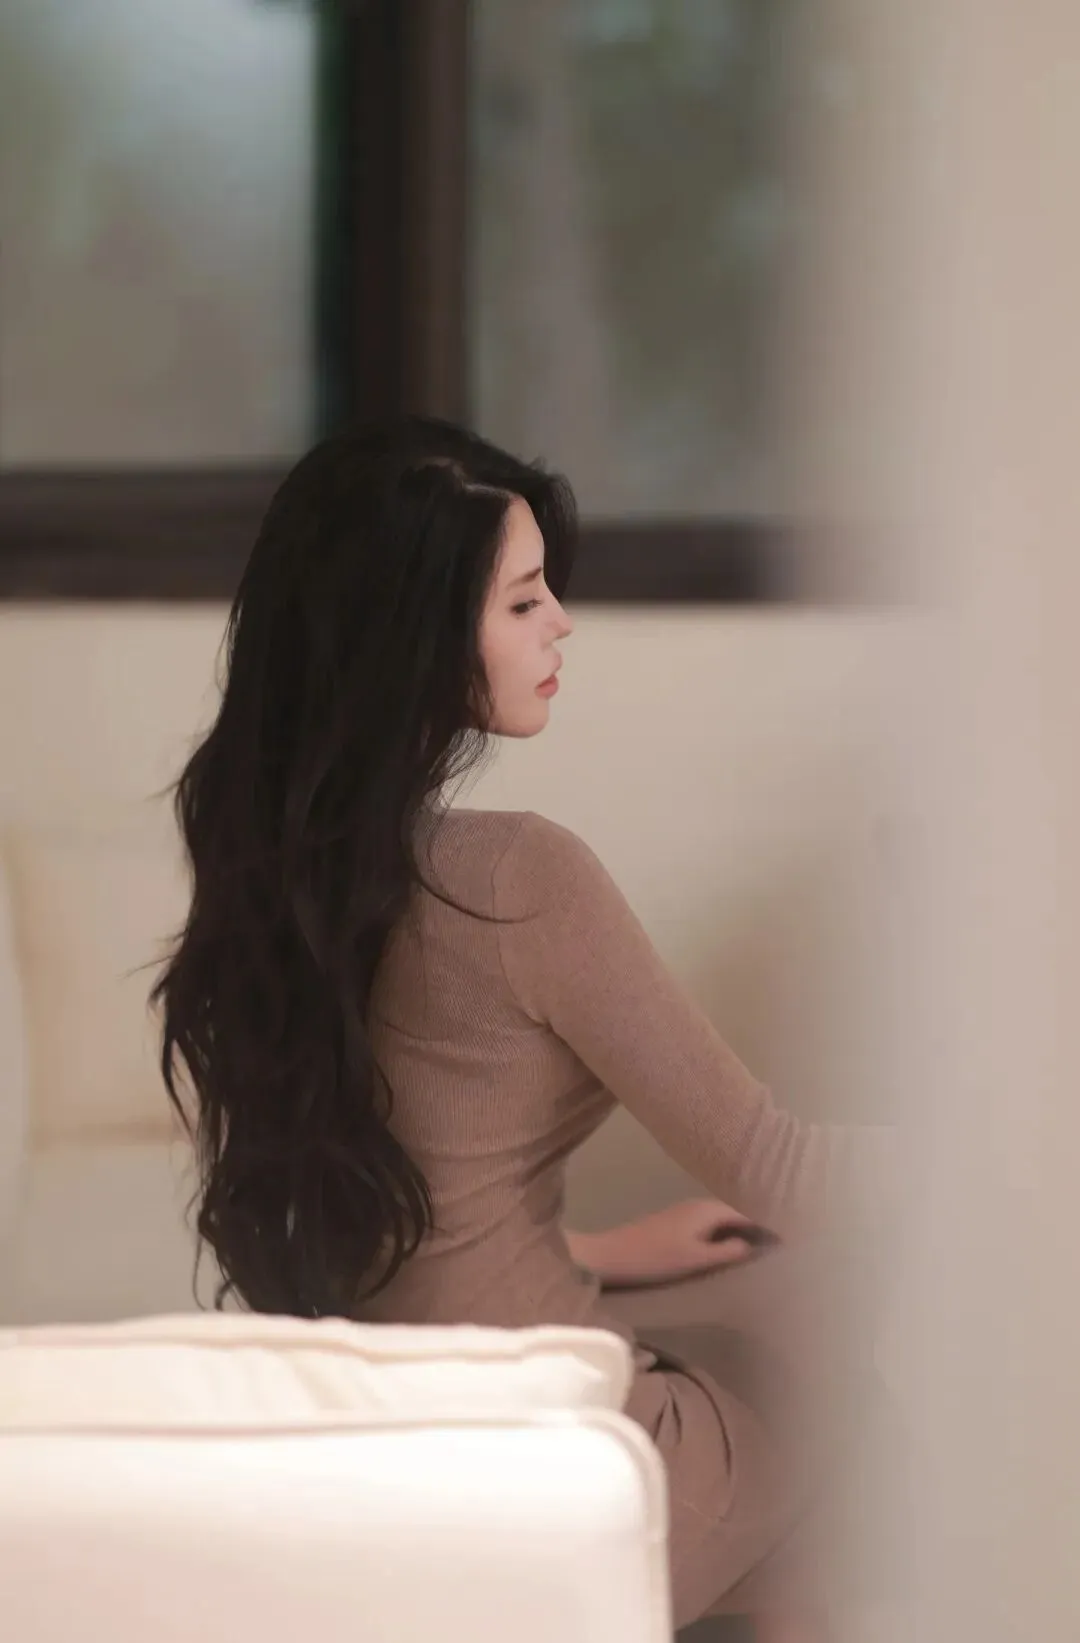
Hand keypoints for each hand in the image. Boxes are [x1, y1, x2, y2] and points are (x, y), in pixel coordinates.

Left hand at [567, 1199, 775, 1289]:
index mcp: (708, 1209)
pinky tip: (734, 1248)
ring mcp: (688, 1212)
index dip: (772, 1223)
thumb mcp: (695, 1259)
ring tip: (767, 1246)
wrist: (611, 1255)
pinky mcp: (678, 1223)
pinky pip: (714, 1224)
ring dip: (745, 1229)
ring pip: (726, 1218)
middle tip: (787, 1243)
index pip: (750, 1211)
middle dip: (762, 1224)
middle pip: (740, 1211)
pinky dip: (729, 1233)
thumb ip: (727, 1252)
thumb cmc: (654, 1257)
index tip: (795, 1237)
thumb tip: (753, 1245)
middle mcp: (700, 1204)